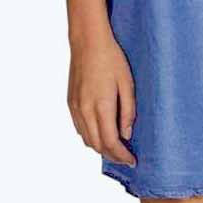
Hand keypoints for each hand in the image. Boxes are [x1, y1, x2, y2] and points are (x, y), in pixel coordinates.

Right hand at [67, 37, 136, 166]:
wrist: (88, 42)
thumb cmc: (111, 59)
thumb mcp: (127, 83)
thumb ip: (128, 111)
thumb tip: (126, 134)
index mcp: (101, 106)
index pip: (110, 142)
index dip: (121, 155)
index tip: (132, 161)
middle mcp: (85, 111)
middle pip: (97, 145)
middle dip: (112, 156)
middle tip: (126, 158)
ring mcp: (75, 108)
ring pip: (86, 139)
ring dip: (101, 148)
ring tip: (115, 149)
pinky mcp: (70, 103)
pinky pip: (79, 128)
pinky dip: (90, 137)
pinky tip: (100, 134)